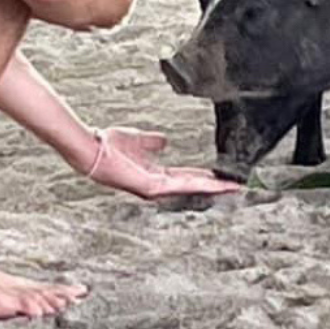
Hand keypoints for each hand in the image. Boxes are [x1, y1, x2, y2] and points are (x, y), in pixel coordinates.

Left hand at [87, 127, 240, 198]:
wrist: (93, 149)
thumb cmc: (109, 145)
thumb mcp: (137, 140)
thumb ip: (151, 142)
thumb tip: (165, 140)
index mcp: (155, 174)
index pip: (185, 178)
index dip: (204, 178)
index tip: (222, 177)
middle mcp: (157, 185)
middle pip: (191, 186)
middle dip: (214, 186)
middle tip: (236, 187)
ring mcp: (153, 188)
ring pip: (189, 188)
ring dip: (211, 188)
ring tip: (231, 187)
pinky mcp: (149, 187)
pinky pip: (178, 185)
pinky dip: (196, 184)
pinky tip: (210, 183)